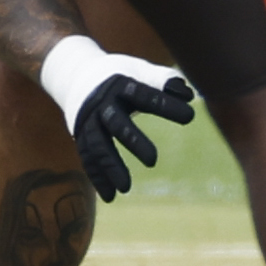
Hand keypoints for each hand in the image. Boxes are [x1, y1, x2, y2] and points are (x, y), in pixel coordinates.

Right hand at [37, 33, 199, 197]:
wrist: (75, 72)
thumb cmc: (119, 74)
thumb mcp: (138, 70)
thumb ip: (162, 80)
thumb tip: (187, 94)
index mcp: (120, 84)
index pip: (144, 94)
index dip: (166, 105)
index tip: (190, 117)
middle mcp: (102, 103)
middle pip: (116, 123)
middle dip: (132, 140)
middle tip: (153, 160)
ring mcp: (88, 120)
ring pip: (97, 145)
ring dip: (109, 167)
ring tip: (125, 188)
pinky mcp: (80, 135)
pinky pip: (87, 157)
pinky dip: (97, 176)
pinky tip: (110, 196)